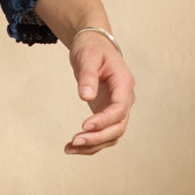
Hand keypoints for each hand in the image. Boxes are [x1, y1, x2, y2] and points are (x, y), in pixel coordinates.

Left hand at [65, 34, 133, 155]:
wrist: (94, 46)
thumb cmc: (92, 49)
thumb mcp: (88, 57)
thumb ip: (88, 76)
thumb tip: (86, 96)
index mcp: (124, 84)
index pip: (119, 108)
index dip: (104, 120)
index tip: (84, 126)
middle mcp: (124, 99)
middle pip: (118, 127)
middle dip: (98, 137)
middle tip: (75, 140)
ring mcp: (117, 108)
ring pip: (112, 135)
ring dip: (93, 145)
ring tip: (69, 148)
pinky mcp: (106, 114)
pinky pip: (103, 134)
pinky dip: (90, 143)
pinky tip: (72, 147)